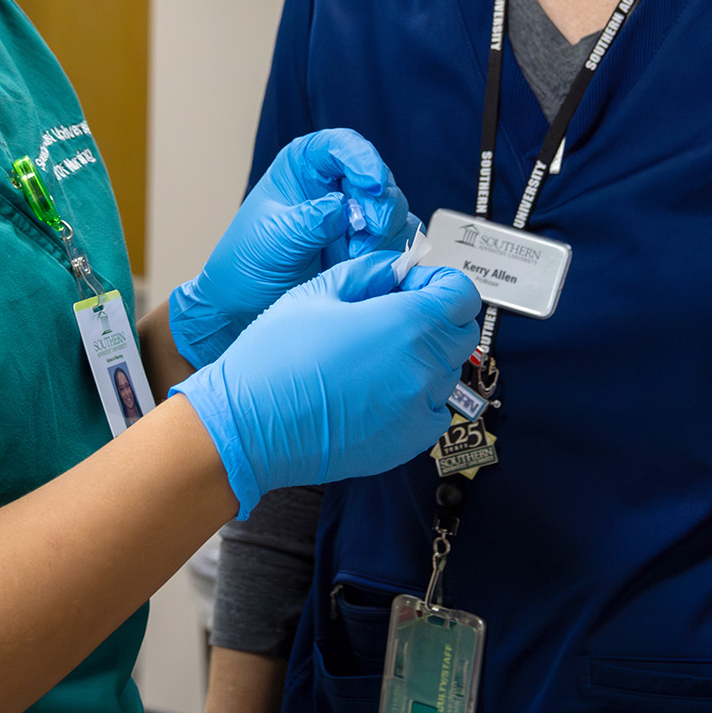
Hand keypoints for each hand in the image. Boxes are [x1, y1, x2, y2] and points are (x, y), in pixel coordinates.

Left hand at [168, 130, 413, 367]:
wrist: (246, 305)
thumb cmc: (248, 262)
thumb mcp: (272, 239)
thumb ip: (308, 222)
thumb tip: (342, 207)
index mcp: (305, 166)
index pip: (342, 146)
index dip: (363, 159)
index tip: (373, 184)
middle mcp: (335, 184)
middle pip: (378, 179)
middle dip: (380, 206)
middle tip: (368, 233)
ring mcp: (356, 214)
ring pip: (395, 210)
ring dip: (386, 234)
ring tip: (356, 257)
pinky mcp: (370, 244)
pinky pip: (400, 240)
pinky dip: (394, 253)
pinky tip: (370, 268)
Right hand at [173, 251, 478, 516]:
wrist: (250, 426)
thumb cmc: (275, 357)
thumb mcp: (318, 292)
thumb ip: (369, 273)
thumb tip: (395, 269)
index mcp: (408, 324)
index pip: (462, 294)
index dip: (438, 283)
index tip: (411, 285)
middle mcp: (424, 369)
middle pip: (461, 334)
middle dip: (437, 318)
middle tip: (394, 316)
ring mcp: (419, 411)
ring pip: (447, 374)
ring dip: (425, 358)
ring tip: (377, 357)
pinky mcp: (407, 443)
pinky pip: (433, 412)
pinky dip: (418, 398)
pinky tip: (378, 390)